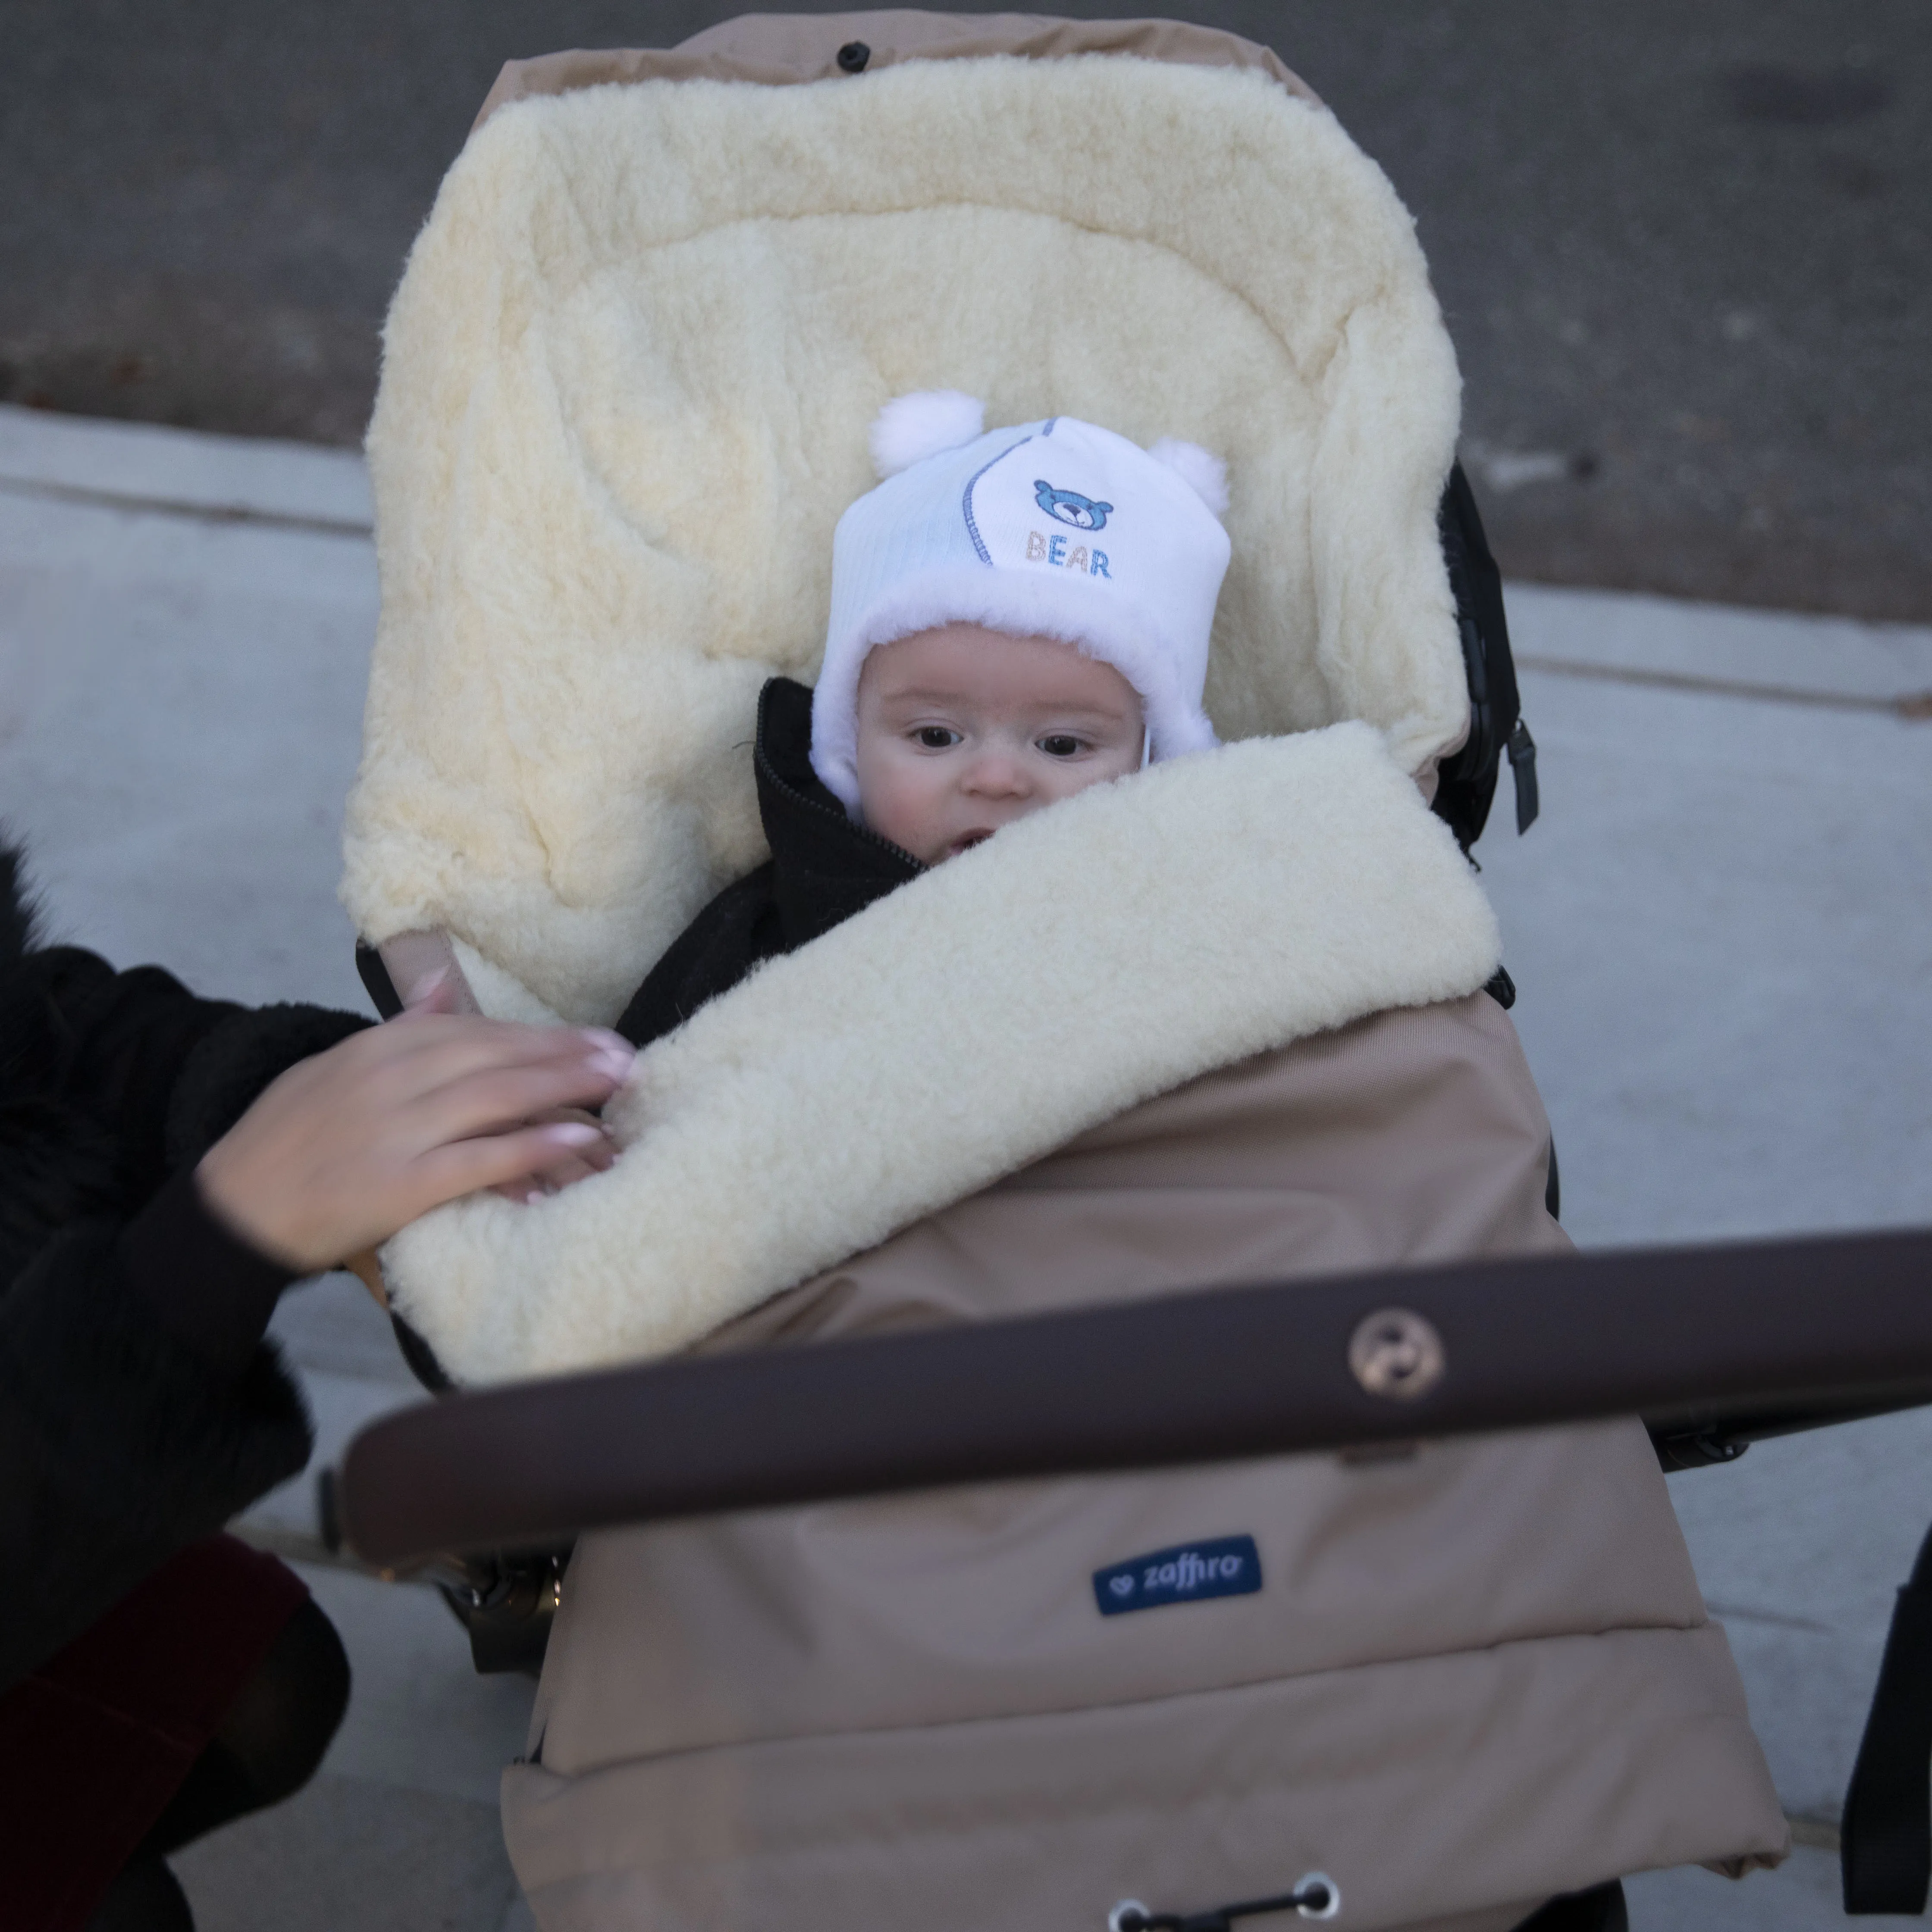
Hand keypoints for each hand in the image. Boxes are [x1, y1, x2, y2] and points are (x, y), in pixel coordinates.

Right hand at [196, 1008, 635, 1271]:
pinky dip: (531, 1147)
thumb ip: (395, 1033)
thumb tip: (440, 992)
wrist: (231, 1208)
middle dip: (567, 1055)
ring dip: (564, 1088)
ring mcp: (397, 1130)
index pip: (475, 1032)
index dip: (540, 1036)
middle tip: (626, 1057)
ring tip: (617, 1085)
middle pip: (497, 1057)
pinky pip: (479, 1159)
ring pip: (497, 1098)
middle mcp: (393, 1080)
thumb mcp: (334, 1068)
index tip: (592, 1038)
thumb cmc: (286, 1141)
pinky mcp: (400, 1183)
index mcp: (379, 1049)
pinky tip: (576, 1139)